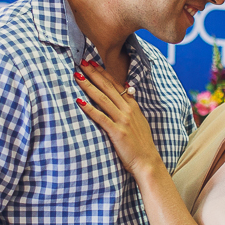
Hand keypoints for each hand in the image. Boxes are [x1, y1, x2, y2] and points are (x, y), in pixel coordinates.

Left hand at [74, 62, 165, 180]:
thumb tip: (127, 90)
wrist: (148, 162)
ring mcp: (122, 121)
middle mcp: (127, 110)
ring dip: (89, 86)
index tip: (92, 63)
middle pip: (107, 88)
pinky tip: (79, 101)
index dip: (103, 73)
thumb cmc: (141, 144)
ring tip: (77, 76)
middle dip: (93, 74)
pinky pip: (101, 117)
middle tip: (81, 62)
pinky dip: (90, 109)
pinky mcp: (117, 132)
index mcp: (132, 106)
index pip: (116, 85)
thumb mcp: (140, 120)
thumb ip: (132, 105)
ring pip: (102, 99)